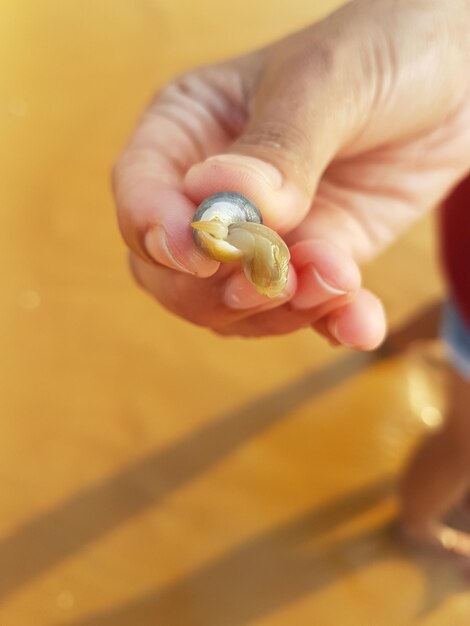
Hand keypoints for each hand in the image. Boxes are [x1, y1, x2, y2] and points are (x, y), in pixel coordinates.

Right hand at [113, 0, 469, 347]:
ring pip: (230, 305)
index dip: (156, 229)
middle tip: (275, 279)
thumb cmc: (381, 51)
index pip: (141, 191)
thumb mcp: (327, 83)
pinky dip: (330, 325)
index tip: (201, 251)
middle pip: (171, 270)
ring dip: (278, 311)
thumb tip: (230, 202)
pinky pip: (304, 312)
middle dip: (216, 289)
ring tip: (338, 279)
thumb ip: (280, 146)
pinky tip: (361, 323)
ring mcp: (263, 235)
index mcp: (189, 130)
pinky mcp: (313, 260)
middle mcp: (215, 193)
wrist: (453, 78)